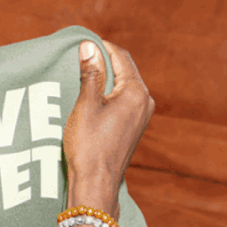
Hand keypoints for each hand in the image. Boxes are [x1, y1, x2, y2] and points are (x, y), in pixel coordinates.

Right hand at [63, 40, 154, 218]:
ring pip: (124, 87)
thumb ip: (91, 73)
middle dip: (104, 62)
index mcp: (136, 92)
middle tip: (81, 57)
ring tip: (83, 77)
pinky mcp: (133, 128)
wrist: (96, 183)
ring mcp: (141, 116)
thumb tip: (90, 45)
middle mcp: (145, 102)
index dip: (102, 46)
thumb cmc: (89, 145)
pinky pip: (123, 102)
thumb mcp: (86, 104)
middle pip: (125, 70)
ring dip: (105, 79)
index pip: (121, 57)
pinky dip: (108, 95)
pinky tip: (91, 99)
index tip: (84, 43)